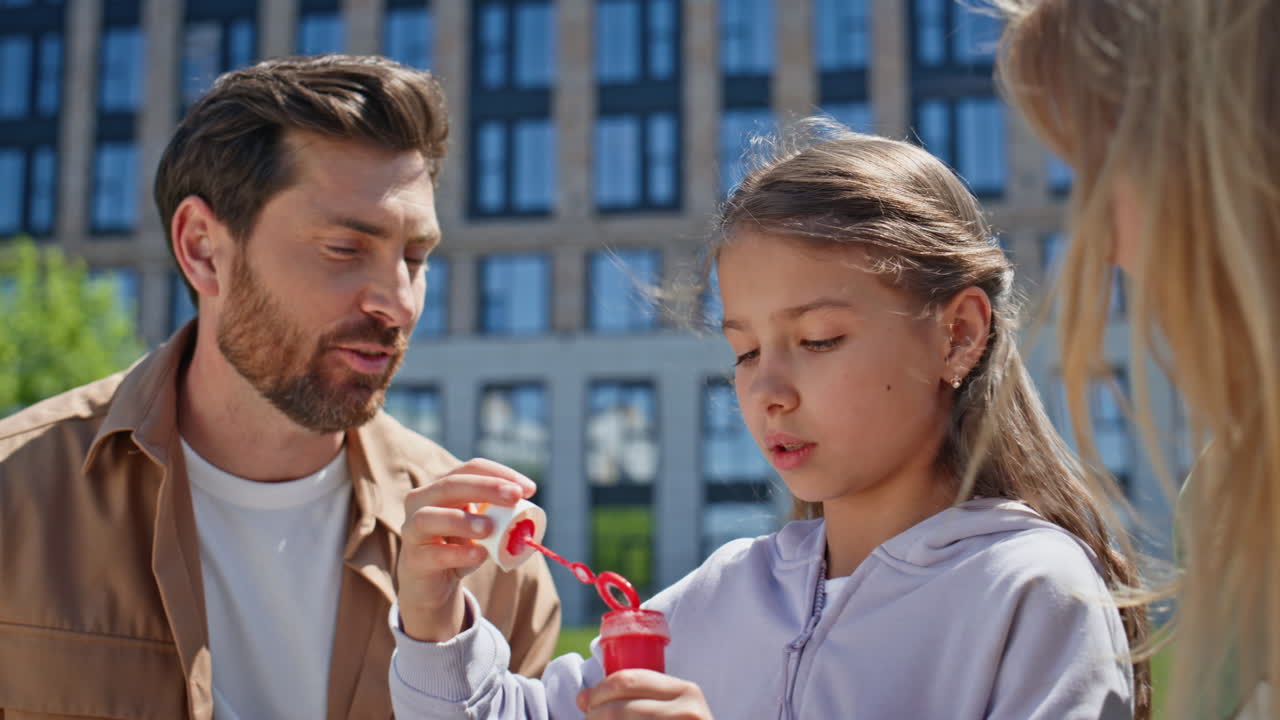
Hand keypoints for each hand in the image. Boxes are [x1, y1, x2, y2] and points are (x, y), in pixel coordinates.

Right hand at [396, 458, 535, 642]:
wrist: (433, 585)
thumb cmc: (460, 547)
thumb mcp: (482, 528)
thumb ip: (500, 517)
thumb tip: (529, 512)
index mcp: (443, 486)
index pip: (471, 468)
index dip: (500, 474)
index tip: (530, 489)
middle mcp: (422, 501)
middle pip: (450, 484)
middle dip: (486, 488)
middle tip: (515, 497)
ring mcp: (412, 529)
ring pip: (430, 517)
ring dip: (463, 520)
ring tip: (490, 528)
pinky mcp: (414, 559)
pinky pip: (434, 554)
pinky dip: (459, 553)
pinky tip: (480, 555)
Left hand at [576, 670, 712, 719]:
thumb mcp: (675, 709)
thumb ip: (642, 697)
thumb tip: (584, 697)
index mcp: (686, 690)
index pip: (628, 681)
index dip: (599, 691)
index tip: (585, 700)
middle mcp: (688, 712)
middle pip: (618, 709)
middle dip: (594, 714)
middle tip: (587, 719)